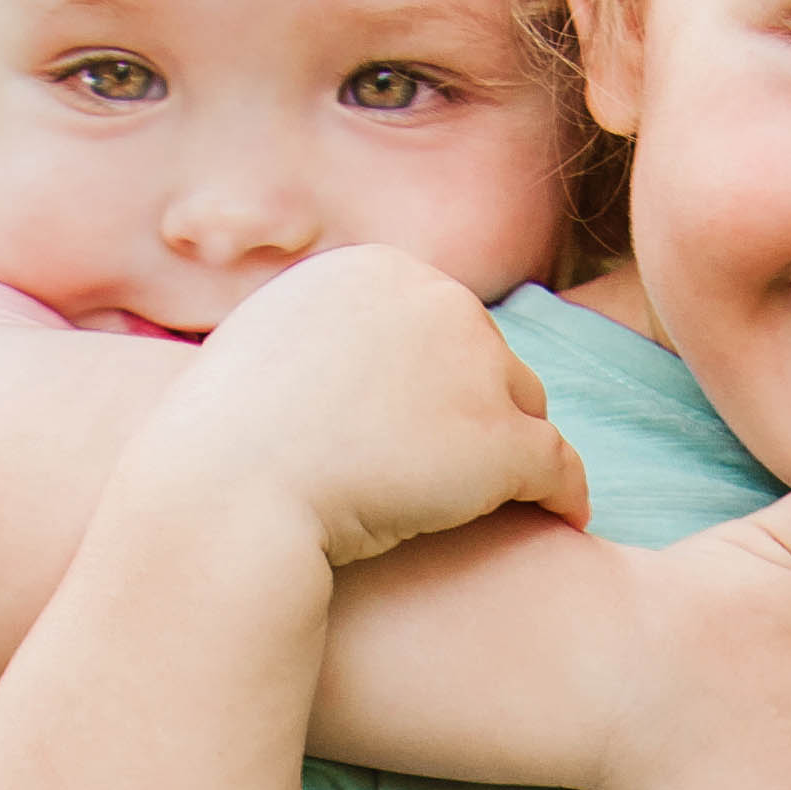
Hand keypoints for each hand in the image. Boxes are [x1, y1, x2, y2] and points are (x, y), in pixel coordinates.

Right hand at [143, 247, 586, 564]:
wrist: (227, 495)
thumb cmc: (226, 440)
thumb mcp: (267, 346)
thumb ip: (326, 332)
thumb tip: (360, 353)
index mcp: (379, 271)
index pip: (439, 320)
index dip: (437, 375)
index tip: (421, 422)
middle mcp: (439, 301)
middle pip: (490, 360)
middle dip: (475, 410)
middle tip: (448, 471)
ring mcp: (477, 370)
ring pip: (526, 412)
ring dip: (508, 452)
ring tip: (484, 502)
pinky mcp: (503, 442)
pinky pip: (559, 469)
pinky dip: (564, 495)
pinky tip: (564, 518)